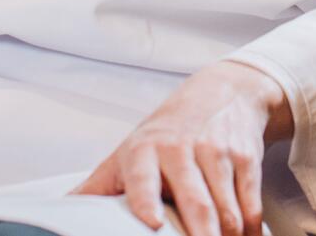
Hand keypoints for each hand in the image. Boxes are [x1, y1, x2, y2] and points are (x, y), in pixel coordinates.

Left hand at [68, 60, 291, 235]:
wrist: (218, 94)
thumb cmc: (164, 134)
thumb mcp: (128, 153)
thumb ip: (98, 187)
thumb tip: (63, 211)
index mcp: (143, 151)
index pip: (142, 176)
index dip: (145, 199)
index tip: (151, 222)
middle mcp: (179, 149)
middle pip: (196, 203)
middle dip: (202, 234)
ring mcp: (215, 153)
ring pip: (227, 214)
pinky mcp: (246, 159)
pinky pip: (251, 210)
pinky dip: (250, 234)